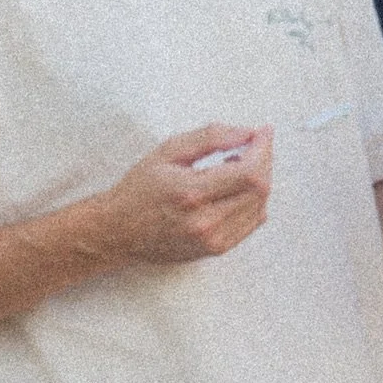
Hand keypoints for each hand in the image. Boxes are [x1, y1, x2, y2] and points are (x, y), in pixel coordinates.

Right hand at [94, 124, 272, 264]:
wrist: (119, 231)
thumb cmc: (140, 187)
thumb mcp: (169, 150)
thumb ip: (210, 137)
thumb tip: (248, 133)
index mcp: (192, 192)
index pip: (249, 172)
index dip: (263, 149)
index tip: (263, 132)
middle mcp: (205, 221)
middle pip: (259, 189)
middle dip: (264, 161)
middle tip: (252, 145)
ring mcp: (212, 240)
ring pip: (259, 206)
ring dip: (259, 180)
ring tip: (238, 164)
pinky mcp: (215, 250)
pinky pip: (251, 223)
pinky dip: (253, 201)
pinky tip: (236, 188)